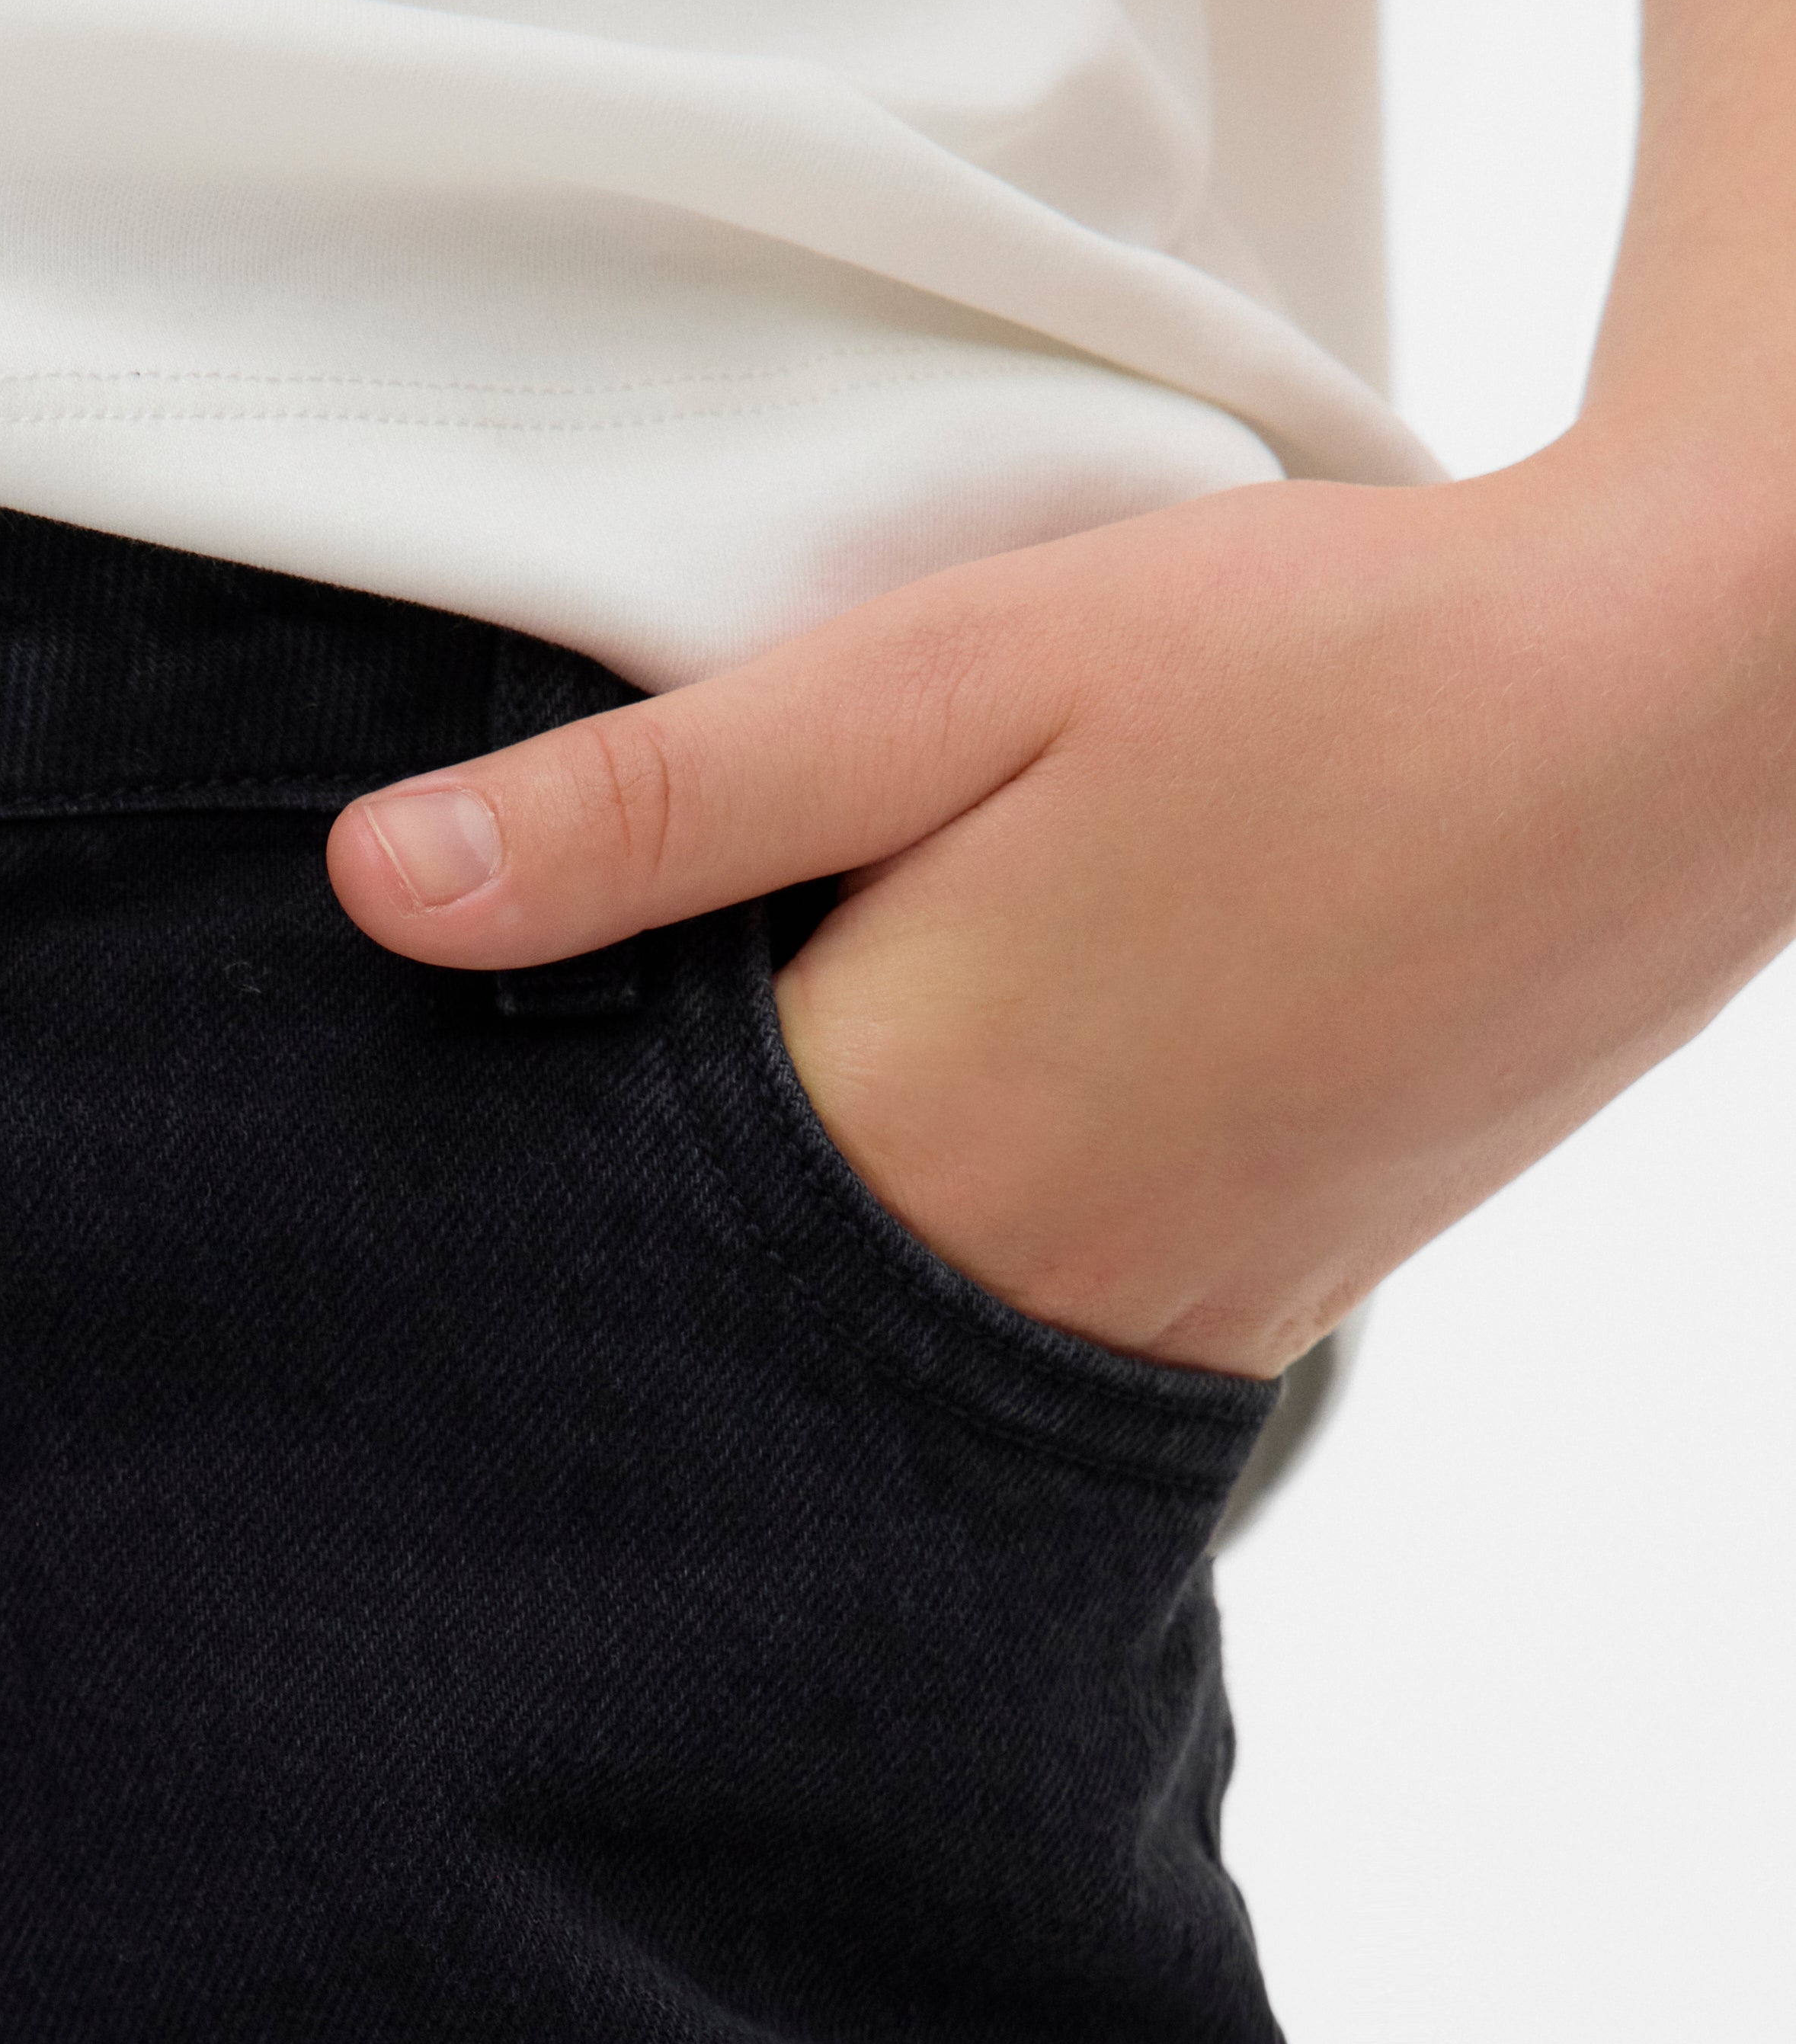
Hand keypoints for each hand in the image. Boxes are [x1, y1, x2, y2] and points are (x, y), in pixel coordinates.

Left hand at [322, 440, 1795, 1378]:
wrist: (1674, 713)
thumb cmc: (1320, 663)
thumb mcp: (960, 668)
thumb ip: (663, 800)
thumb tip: (376, 887)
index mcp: (904, 1144)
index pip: (590, 1251)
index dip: (477, 1194)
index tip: (394, 1138)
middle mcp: (1012, 1297)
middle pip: (712, 1346)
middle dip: (606, 1273)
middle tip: (497, 1176)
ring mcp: (1145, 1338)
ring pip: (860, 1380)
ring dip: (766, 1302)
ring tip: (711, 1171)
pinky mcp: (1243, 1332)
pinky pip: (1010, 1376)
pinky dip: (921, 1312)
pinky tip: (897, 1205)